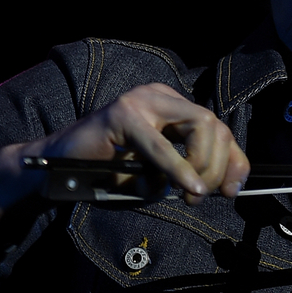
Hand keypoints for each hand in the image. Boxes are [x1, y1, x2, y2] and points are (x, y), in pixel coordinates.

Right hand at [29, 83, 249, 204]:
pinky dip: (180, 168)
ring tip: (188, 192)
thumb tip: (230, 186)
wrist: (57, 168)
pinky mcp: (123, 115)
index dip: (234, 160)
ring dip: (201, 166)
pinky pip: (161, 146)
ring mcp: (141, 101)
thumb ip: (193, 172)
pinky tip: (188, 185)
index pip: (219, 128)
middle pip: (214, 125)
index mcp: (172, 106)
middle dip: (218, 166)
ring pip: (198, 126)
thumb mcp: (159, 174)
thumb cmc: (108, 171)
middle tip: (200, 196)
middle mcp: (161, 96)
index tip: (234, 190)